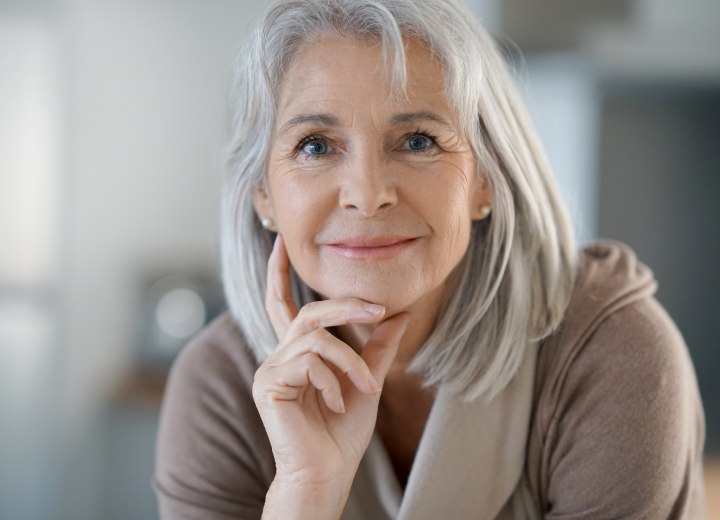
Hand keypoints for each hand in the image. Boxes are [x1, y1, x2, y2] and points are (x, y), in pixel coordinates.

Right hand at [252, 235, 408, 487]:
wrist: (328, 471)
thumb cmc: (343, 432)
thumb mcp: (367, 381)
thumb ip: (378, 348)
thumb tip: (398, 313)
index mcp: (298, 353)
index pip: (284, 304)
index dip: (279, 273)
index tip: (280, 242)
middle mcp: (279, 356)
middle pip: (309, 313)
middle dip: (346, 306)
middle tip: (380, 310)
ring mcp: (270, 369)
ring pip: (315, 338)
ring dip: (350, 361)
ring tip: (365, 389)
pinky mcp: (267, 384)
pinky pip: (308, 361)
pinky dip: (332, 381)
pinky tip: (336, 405)